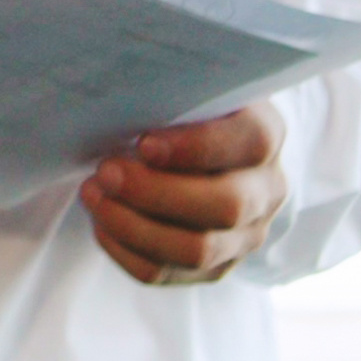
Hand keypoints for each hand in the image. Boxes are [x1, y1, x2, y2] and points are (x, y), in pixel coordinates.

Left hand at [81, 100, 286, 286]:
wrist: (190, 148)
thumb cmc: (180, 110)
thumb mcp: (184, 88)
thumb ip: (169, 89)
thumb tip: (120, 88)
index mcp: (264, 135)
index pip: (250, 143)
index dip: (196, 148)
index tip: (144, 143)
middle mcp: (266, 190)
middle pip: (225, 207)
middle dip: (155, 192)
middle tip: (105, 171)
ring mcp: (244, 235)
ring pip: (196, 250)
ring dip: (134, 225)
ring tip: (93, 194)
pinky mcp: (213, 267)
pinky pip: (166, 273)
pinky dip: (125, 249)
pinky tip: (101, 222)